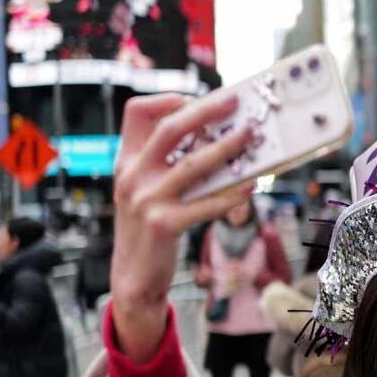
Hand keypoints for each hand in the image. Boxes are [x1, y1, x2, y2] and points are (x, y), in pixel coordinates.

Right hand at [111, 92, 253, 361]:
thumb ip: (165, 162)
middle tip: (235, 102)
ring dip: (227, 147)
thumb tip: (212, 136)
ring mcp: (147, 200)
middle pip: (170, 129)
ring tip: (250, 137)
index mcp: (126, 161)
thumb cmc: (148, 228)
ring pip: (193, 164)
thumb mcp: (144, 189)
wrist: (132, 277)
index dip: (168, 99)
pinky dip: (231, 193)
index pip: (137, 113)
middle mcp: (132, 176)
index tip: (198, 99)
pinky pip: (206, 203)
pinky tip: (249, 185)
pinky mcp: (164, 224)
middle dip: (206, 111)